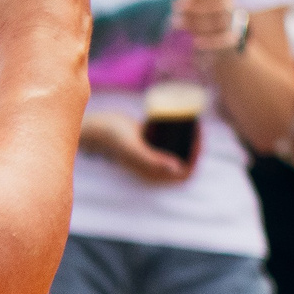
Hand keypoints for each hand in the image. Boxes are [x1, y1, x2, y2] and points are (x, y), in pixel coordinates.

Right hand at [80, 111, 194, 183]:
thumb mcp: (133, 147)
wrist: (95, 125)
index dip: (195, 158)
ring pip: (177, 149)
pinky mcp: (147, 142)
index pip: (184, 172)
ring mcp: (150, 154)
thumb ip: (152, 160)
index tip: (198, 139)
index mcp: (152, 174)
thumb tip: (178, 168)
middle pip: (183, 160)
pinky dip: (178, 132)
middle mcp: (153, 167)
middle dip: (195, 146)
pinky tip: (185, 119)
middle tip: (198, 127)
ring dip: (188, 139)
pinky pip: (168, 140)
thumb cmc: (112, 136)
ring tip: (194, 122)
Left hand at [171, 0, 241, 54]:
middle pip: (220, 8)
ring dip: (196, 24)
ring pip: (218, 25)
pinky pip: (223, 41)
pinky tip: (195, 42)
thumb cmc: (200, 0)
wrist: (212, 26)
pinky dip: (210, 42)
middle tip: (177, 8)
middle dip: (197, 9)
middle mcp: (231, 5)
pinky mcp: (229, 39)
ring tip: (177, 23)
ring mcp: (231, 23)